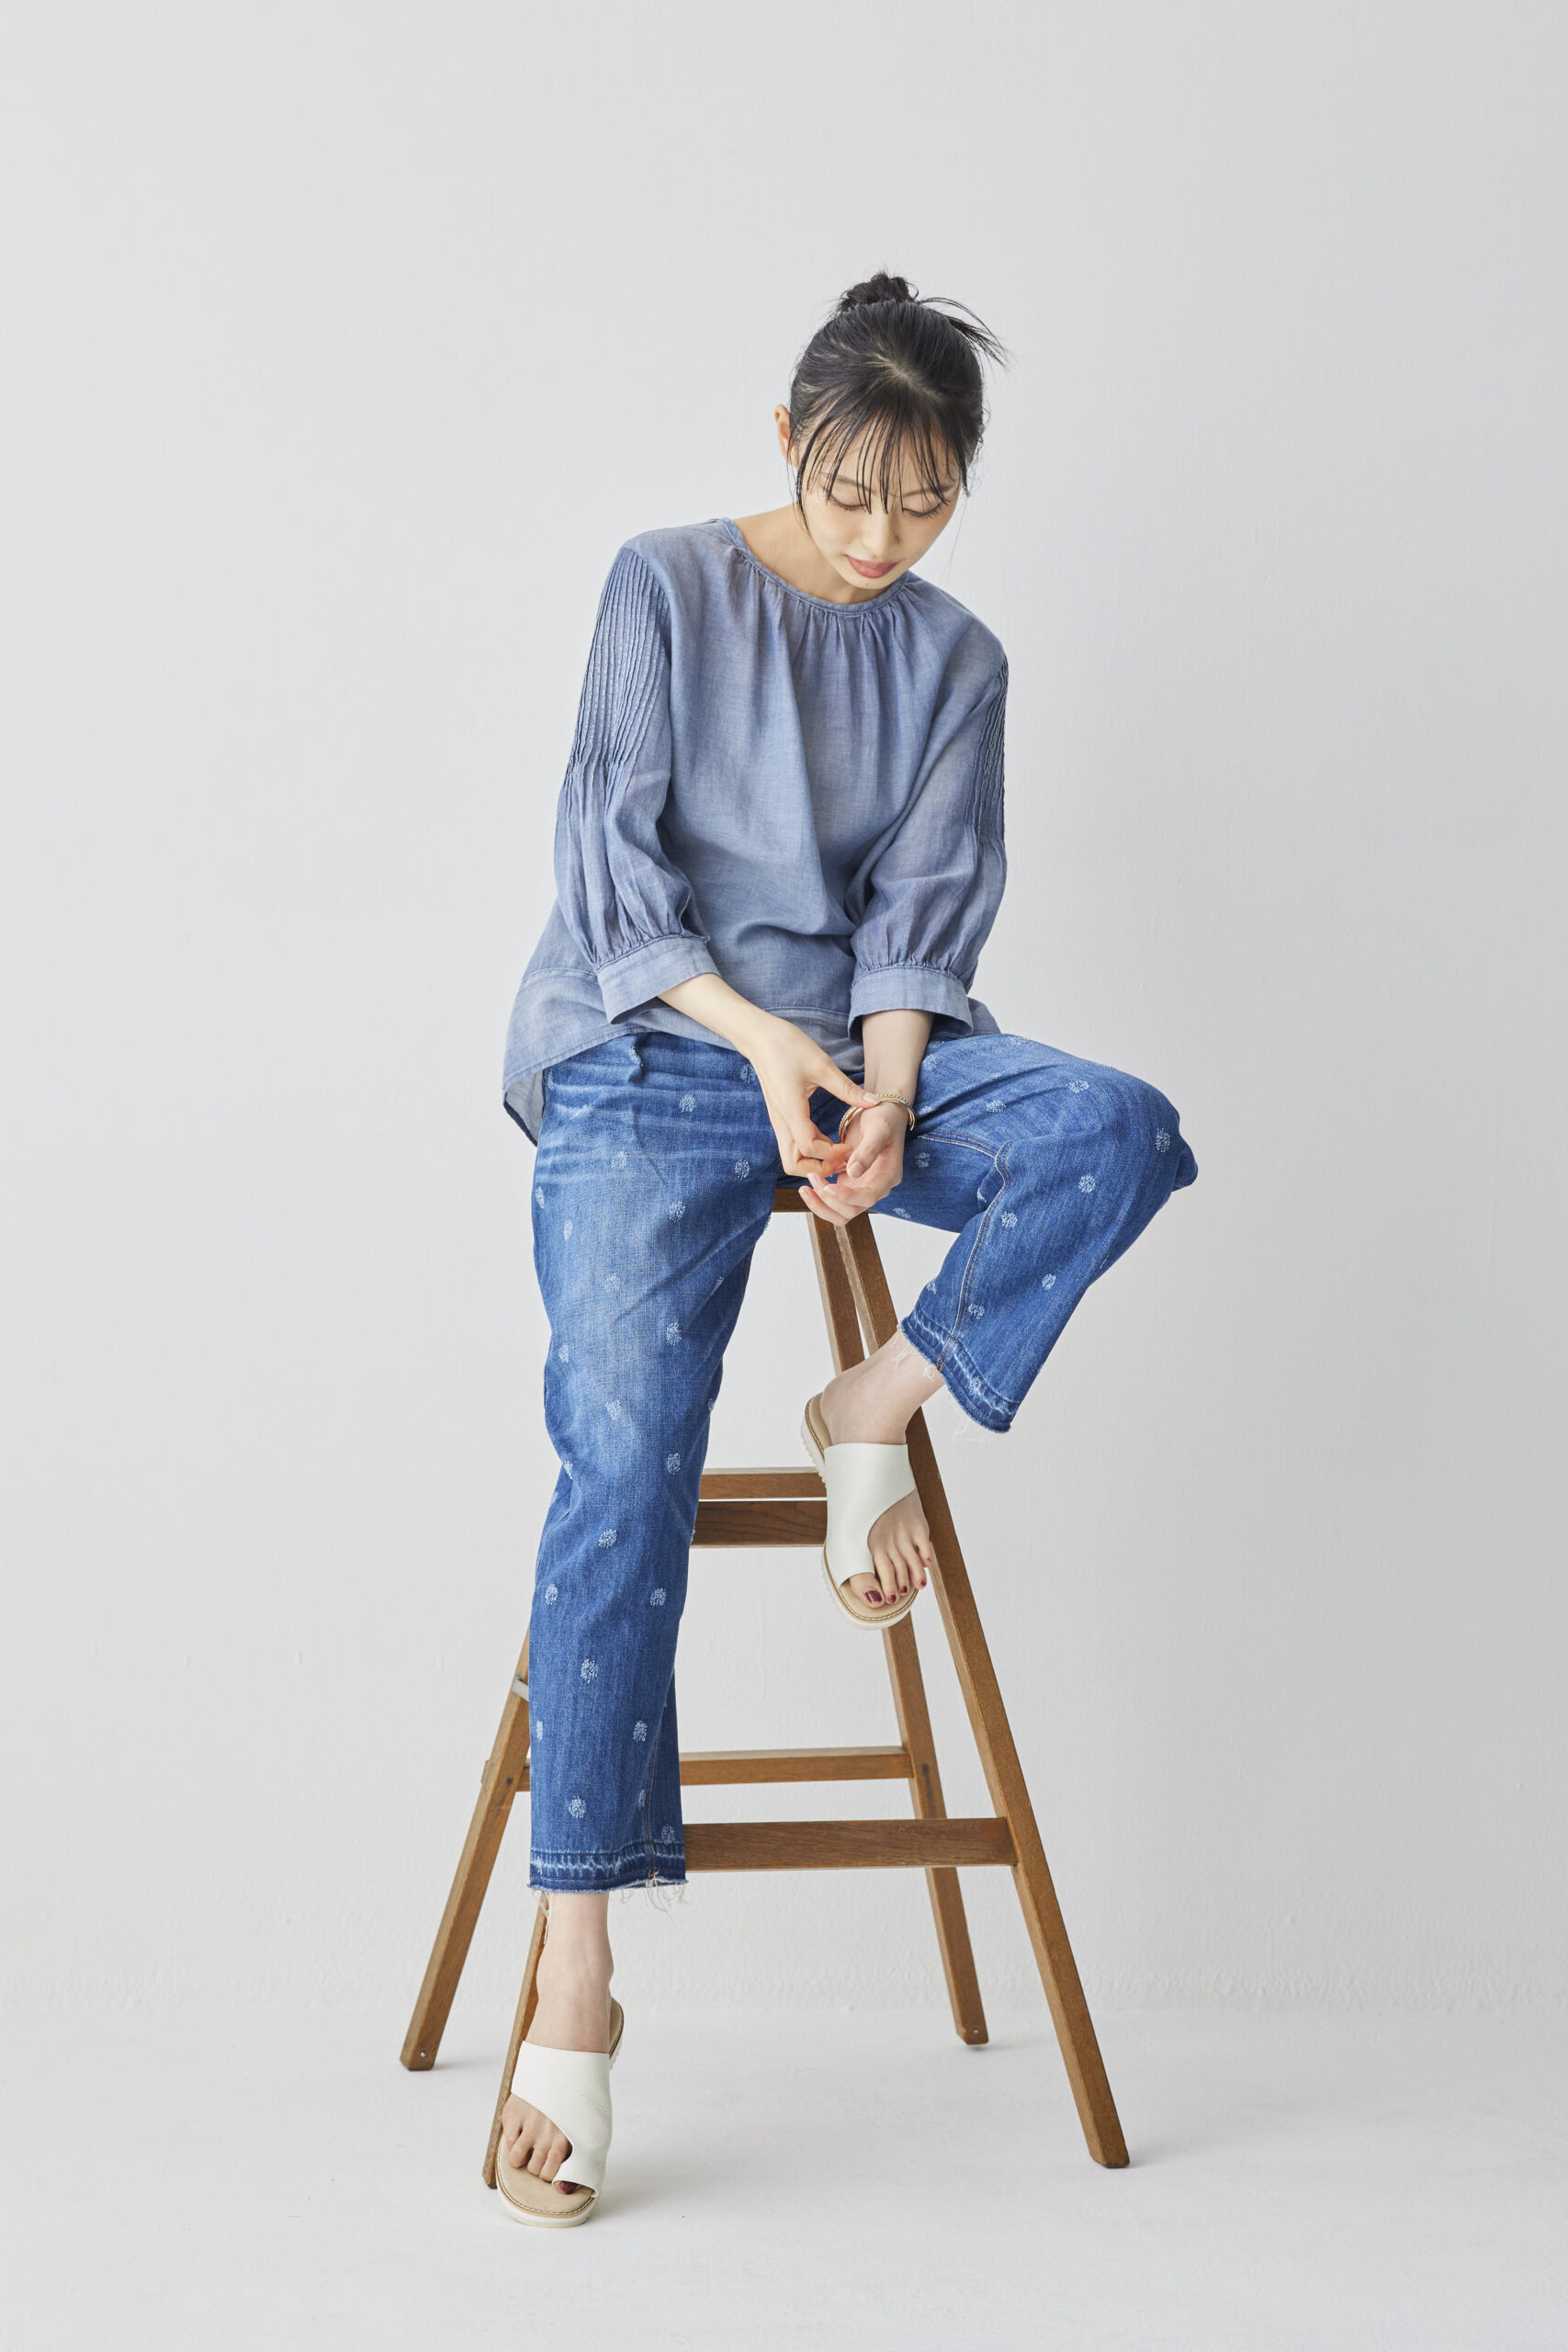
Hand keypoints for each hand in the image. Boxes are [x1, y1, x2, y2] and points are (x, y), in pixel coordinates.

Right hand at [745, 1017, 874, 1183]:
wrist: (759, 1037)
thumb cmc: (787, 1046)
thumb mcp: (821, 1065)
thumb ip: (847, 1088)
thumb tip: (874, 1102)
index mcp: (791, 1110)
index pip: (809, 1148)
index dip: (832, 1154)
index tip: (852, 1146)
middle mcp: (781, 1121)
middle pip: (793, 1164)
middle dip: (818, 1168)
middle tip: (842, 1159)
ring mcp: (779, 1120)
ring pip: (791, 1156)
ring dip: (814, 1160)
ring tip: (839, 1152)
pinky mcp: (780, 1116)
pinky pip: (793, 1143)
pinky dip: (811, 1149)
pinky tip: (829, 1139)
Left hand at [799, 1101, 907, 1225]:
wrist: (882, 1111)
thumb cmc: (884, 1117)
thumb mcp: (879, 1129)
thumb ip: (867, 1151)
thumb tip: (853, 1173)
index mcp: (888, 1176)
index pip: (868, 1197)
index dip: (847, 1196)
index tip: (827, 1186)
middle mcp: (876, 1187)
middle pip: (852, 1210)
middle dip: (828, 1201)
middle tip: (811, 1178)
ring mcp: (862, 1187)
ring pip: (841, 1211)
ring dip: (822, 1204)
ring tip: (805, 1187)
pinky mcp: (850, 1183)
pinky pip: (834, 1200)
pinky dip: (820, 1197)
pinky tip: (809, 1183)